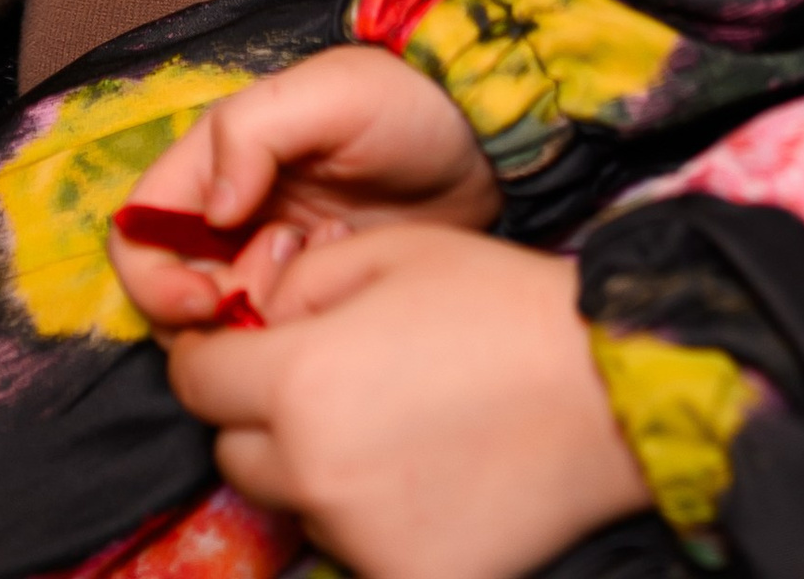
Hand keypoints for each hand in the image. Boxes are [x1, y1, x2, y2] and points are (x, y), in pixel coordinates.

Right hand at [110, 48, 494, 332]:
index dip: (153, 278)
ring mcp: (272, 259)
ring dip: (258, 320)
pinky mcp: (314, 296)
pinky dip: (298, 330)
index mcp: (215, 161)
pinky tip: (343, 291)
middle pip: (173, 293)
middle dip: (211, 314)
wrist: (485, 144)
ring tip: (321, 279)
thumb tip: (213, 209)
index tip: (205, 302)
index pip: (139, 232)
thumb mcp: (328, 94)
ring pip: (221, 325)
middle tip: (277, 299)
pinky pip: (277, 337)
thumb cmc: (405, 101)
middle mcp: (230, 214)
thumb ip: (252, 133)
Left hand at [166, 226, 643, 578]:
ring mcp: (361, 538)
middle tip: (330, 382)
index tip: (240, 348)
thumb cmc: (496, 306)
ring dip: (317, 467)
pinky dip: (373, 516)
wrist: (607, 388)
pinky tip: (428, 476)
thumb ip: (294, 285)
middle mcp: (315, 472)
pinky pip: (355, 549)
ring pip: (295, 503)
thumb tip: (251, 323)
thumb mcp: (384, 254)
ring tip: (394, 424)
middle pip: (235, 452)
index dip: (212, 357)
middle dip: (261, 415)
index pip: (197, 383)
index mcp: (298, 381)